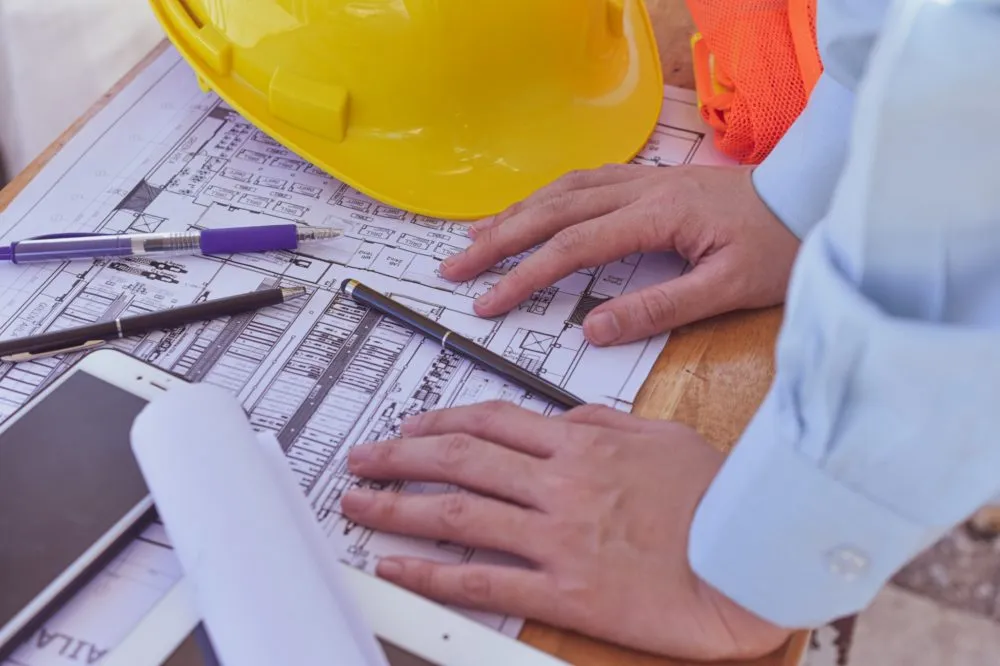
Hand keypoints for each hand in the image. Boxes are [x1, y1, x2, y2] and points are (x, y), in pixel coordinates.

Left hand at [340, 402, 789, 659]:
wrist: (752, 562)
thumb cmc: (718, 499)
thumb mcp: (664, 437)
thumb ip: (606, 423)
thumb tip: (565, 417)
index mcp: (583, 443)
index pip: (492, 422)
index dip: (440, 422)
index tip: (410, 429)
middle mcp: (561, 484)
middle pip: (460, 459)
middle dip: (399, 456)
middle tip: (362, 459)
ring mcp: (558, 537)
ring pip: (458, 513)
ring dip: (398, 505)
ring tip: (357, 502)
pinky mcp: (564, 591)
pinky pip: (483, 580)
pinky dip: (432, 572)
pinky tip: (395, 563)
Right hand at [438, 164, 798, 345]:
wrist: (817, 196)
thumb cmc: (781, 244)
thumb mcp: (728, 287)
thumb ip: (660, 308)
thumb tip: (593, 330)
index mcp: (657, 216)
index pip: (571, 248)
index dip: (523, 276)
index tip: (486, 302)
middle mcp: (641, 190)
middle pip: (551, 211)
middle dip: (497, 241)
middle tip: (454, 269)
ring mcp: (644, 179)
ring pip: (562, 190)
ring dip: (514, 214)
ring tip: (475, 240)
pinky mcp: (651, 180)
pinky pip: (584, 181)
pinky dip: (546, 197)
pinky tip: (530, 210)